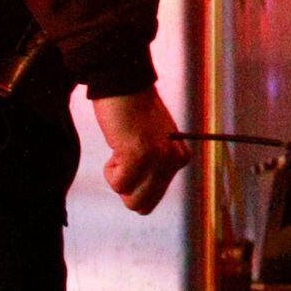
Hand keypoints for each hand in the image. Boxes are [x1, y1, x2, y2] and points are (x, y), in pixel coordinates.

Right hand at [90, 88, 187, 215]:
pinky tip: (118, 144)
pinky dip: (110, 170)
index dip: (133, 182)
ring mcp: (158, 159)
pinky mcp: (139, 155)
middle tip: (126, 155)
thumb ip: (155, 169)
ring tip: (124, 148)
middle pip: (142, 205)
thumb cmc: (133, 113)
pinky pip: (118, 184)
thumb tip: (142, 205)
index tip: (134, 155)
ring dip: (118, 177)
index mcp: (180, 159)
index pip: (152, 199)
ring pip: (130, 199)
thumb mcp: (153, 144)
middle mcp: (174, 161)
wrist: (125, 84)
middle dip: (126, 186)